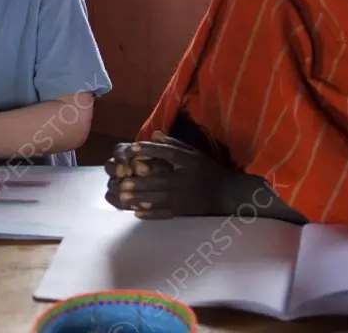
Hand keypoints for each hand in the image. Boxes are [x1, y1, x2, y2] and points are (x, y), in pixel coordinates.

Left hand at [105, 133, 227, 218]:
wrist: (226, 194)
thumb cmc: (206, 170)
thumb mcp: (193, 153)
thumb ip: (173, 144)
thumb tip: (154, 134)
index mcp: (188, 162)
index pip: (167, 153)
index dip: (149, 150)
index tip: (133, 147)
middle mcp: (185, 179)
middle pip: (159, 180)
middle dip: (139, 182)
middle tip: (121, 182)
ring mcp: (184, 197)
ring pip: (159, 198)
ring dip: (140, 198)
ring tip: (122, 198)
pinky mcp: (184, 211)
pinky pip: (165, 213)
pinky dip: (151, 214)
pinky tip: (136, 213)